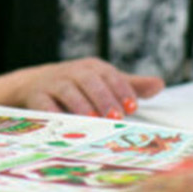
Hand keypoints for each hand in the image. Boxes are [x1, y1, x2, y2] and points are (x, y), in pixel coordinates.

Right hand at [0, 58, 162, 116]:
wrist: (33, 84)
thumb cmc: (77, 87)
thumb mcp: (102, 82)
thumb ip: (129, 85)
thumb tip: (159, 84)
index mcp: (92, 67)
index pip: (109, 74)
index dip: (121, 90)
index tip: (132, 107)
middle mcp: (72, 71)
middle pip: (89, 80)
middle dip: (104, 98)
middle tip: (116, 118)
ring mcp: (52, 82)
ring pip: (68, 90)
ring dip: (81, 105)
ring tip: (92, 120)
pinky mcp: (36, 96)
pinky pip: (44, 103)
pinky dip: (54, 112)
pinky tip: (64, 124)